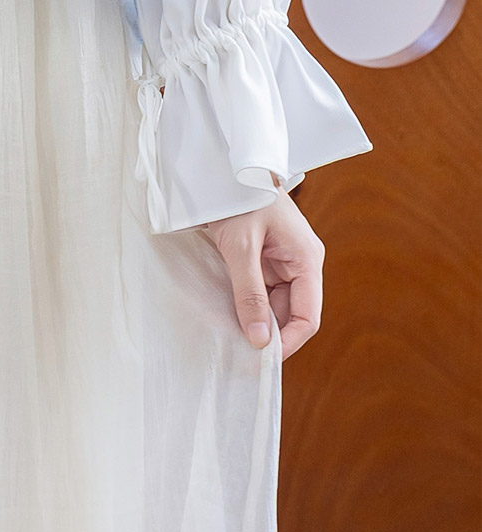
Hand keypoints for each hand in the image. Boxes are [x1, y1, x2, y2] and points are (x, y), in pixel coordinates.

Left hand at [205, 191, 324, 359]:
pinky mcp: (264, 262)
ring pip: (274, 307)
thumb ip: (250, 295)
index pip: (308, 316)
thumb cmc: (237, 200)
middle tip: (238, 355)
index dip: (289, 343)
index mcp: (306, 261)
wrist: (224, 168)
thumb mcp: (240, 248)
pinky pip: (260, 294)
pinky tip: (227, 318)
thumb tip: (261, 341)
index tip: (261, 362)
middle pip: (290, 315)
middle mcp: (300, 265)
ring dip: (255, 322)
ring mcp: (282, 264)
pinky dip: (246, 307)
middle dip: (268, 335)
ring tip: (229, 339)